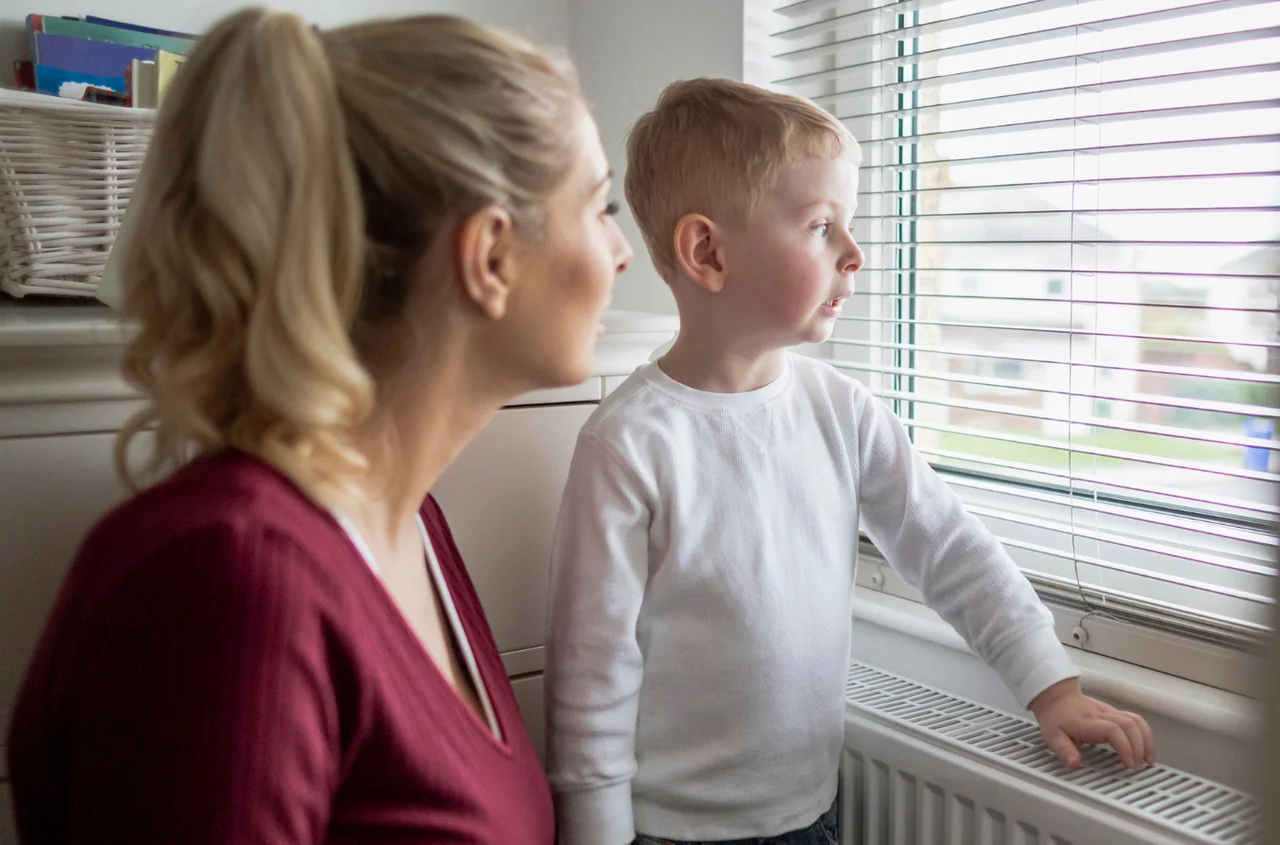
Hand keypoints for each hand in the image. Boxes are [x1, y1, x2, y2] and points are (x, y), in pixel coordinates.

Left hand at [1028, 678, 1154, 769]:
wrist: (1056, 696)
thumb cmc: (1055, 716)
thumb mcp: (1053, 736)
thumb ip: (1065, 751)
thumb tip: (1075, 764)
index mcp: (1088, 722)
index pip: (1113, 730)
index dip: (1125, 747)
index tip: (1128, 763)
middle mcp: (1102, 715)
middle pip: (1130, 725)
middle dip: (1140, 747)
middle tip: (1137, 766)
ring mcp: (1110, 712)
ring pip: (1136, 721)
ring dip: (1147, 740)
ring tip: (1148, 760)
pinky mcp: (1115, 713)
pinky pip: (1136, 720)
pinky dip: (1145, 734)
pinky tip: (1146, 749)